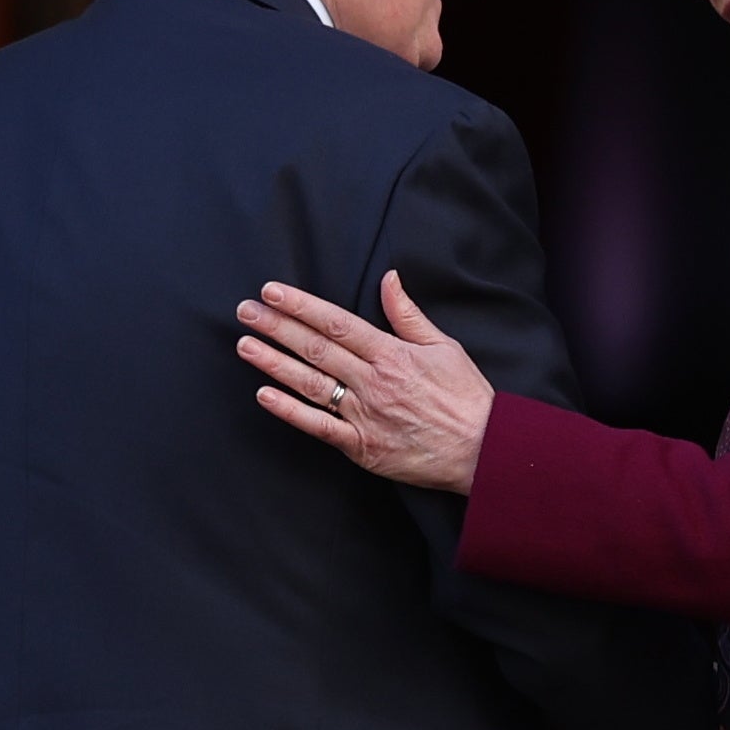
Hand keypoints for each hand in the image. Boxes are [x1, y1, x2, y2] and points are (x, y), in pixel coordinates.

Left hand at [238, 272, 494, 493]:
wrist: (483, 450)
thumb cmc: (466, 398)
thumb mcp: (444, 346)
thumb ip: (408, 314)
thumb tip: (388, 279)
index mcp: (392, 354)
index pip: (336, 323)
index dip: (301, 306)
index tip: (272, 292)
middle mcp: (373, 382)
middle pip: (315, 349)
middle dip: (277, 327)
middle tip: (246, 311)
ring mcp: (364, 415)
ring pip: (311, 384)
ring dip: (274, 363)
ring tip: (245, 345)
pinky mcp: (362, 447)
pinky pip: (319, 427)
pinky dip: (290, 411)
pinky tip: (265, 395)